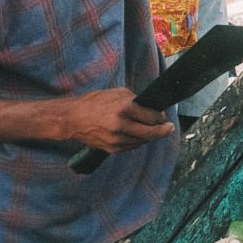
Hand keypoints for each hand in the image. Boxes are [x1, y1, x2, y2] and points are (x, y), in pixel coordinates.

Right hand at [52, 89, 174, 152]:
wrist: (72, 118)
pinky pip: (131, 146)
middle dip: (163, 131)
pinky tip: (137, 135)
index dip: (161, 118)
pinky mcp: (111, 149)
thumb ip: (135, 101)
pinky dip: (137, 141)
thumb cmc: (94, 102)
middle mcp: (121, 125)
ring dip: (149, 137)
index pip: (151, 117)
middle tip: (169, 129)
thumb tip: (151, 109)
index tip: (165, 118)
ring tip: (153, 131)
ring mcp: (116, 139)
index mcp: (123, 108)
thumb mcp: (117, 93)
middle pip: (150, 133)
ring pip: (142, 141)